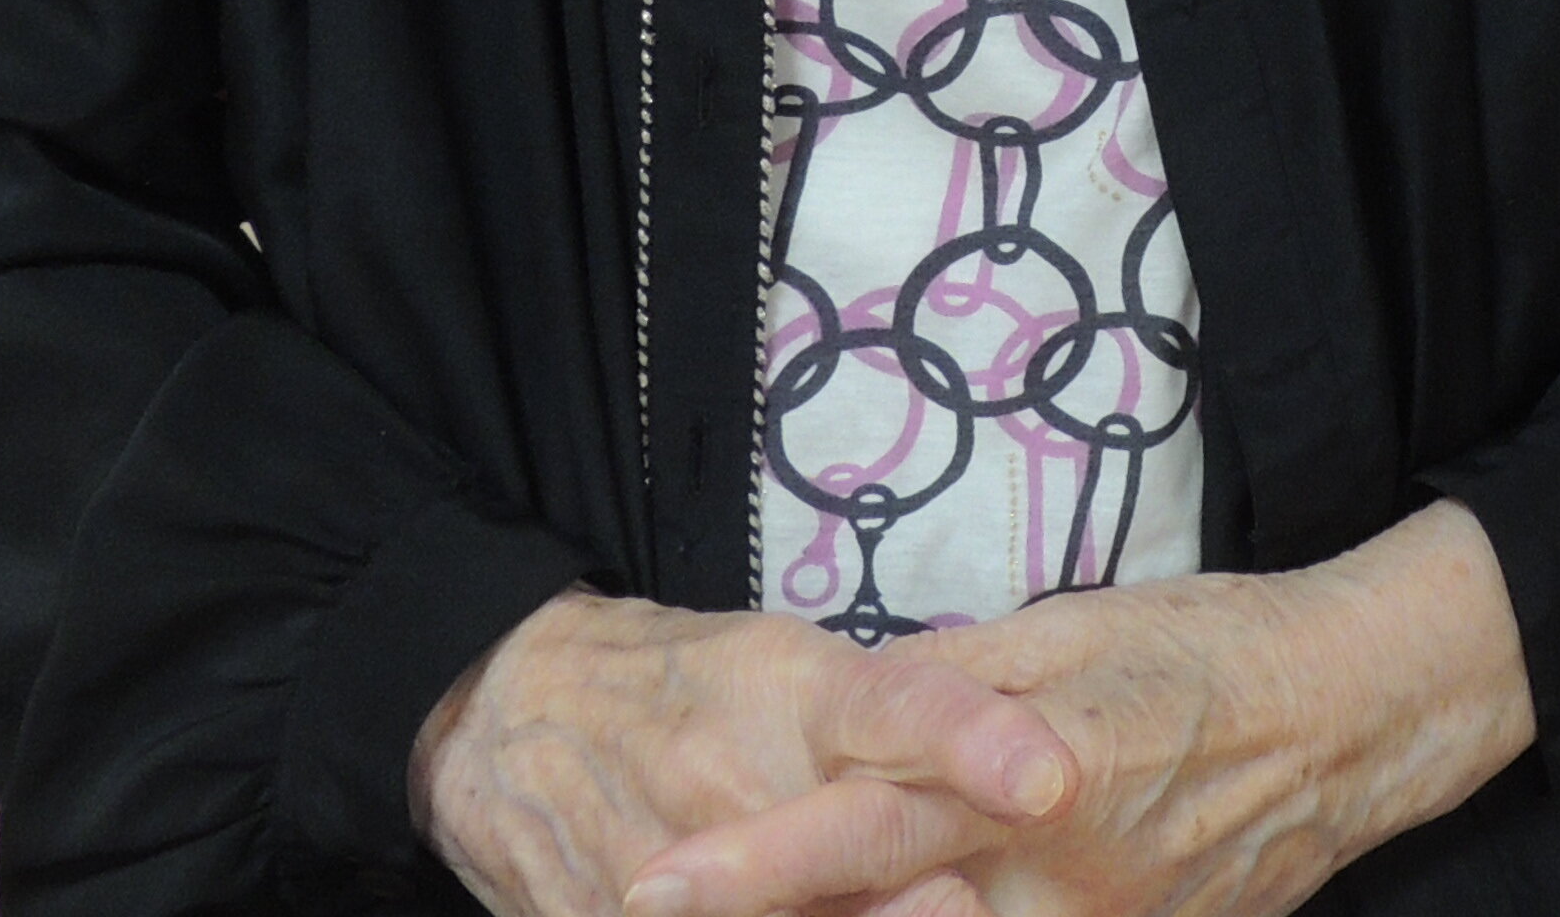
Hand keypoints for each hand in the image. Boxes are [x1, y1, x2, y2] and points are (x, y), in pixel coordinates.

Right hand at [413, 588, 1078, 916]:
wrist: (507, 707)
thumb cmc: (680, 683)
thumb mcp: (783, 666)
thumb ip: (892, 721)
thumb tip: (1028, 761)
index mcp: (790, 692)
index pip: (900, 706)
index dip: (975, 741)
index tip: (1052, 778)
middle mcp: (728, 774)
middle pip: (846, 853)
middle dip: (912, 901)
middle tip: (961, 905)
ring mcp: (661, 867)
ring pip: (777, 913)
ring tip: (919, 910)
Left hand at [628, 507, 1529, 916]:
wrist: (1354, 714)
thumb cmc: (1205, 644)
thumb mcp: (1067, 627)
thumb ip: (941, 690)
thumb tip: (839, 719)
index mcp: (1030, 779)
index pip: (858, 837)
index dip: (748, 871)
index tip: (650, 887)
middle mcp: (1056, 886)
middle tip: (682, 893)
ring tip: (786, 899)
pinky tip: (934, 902)